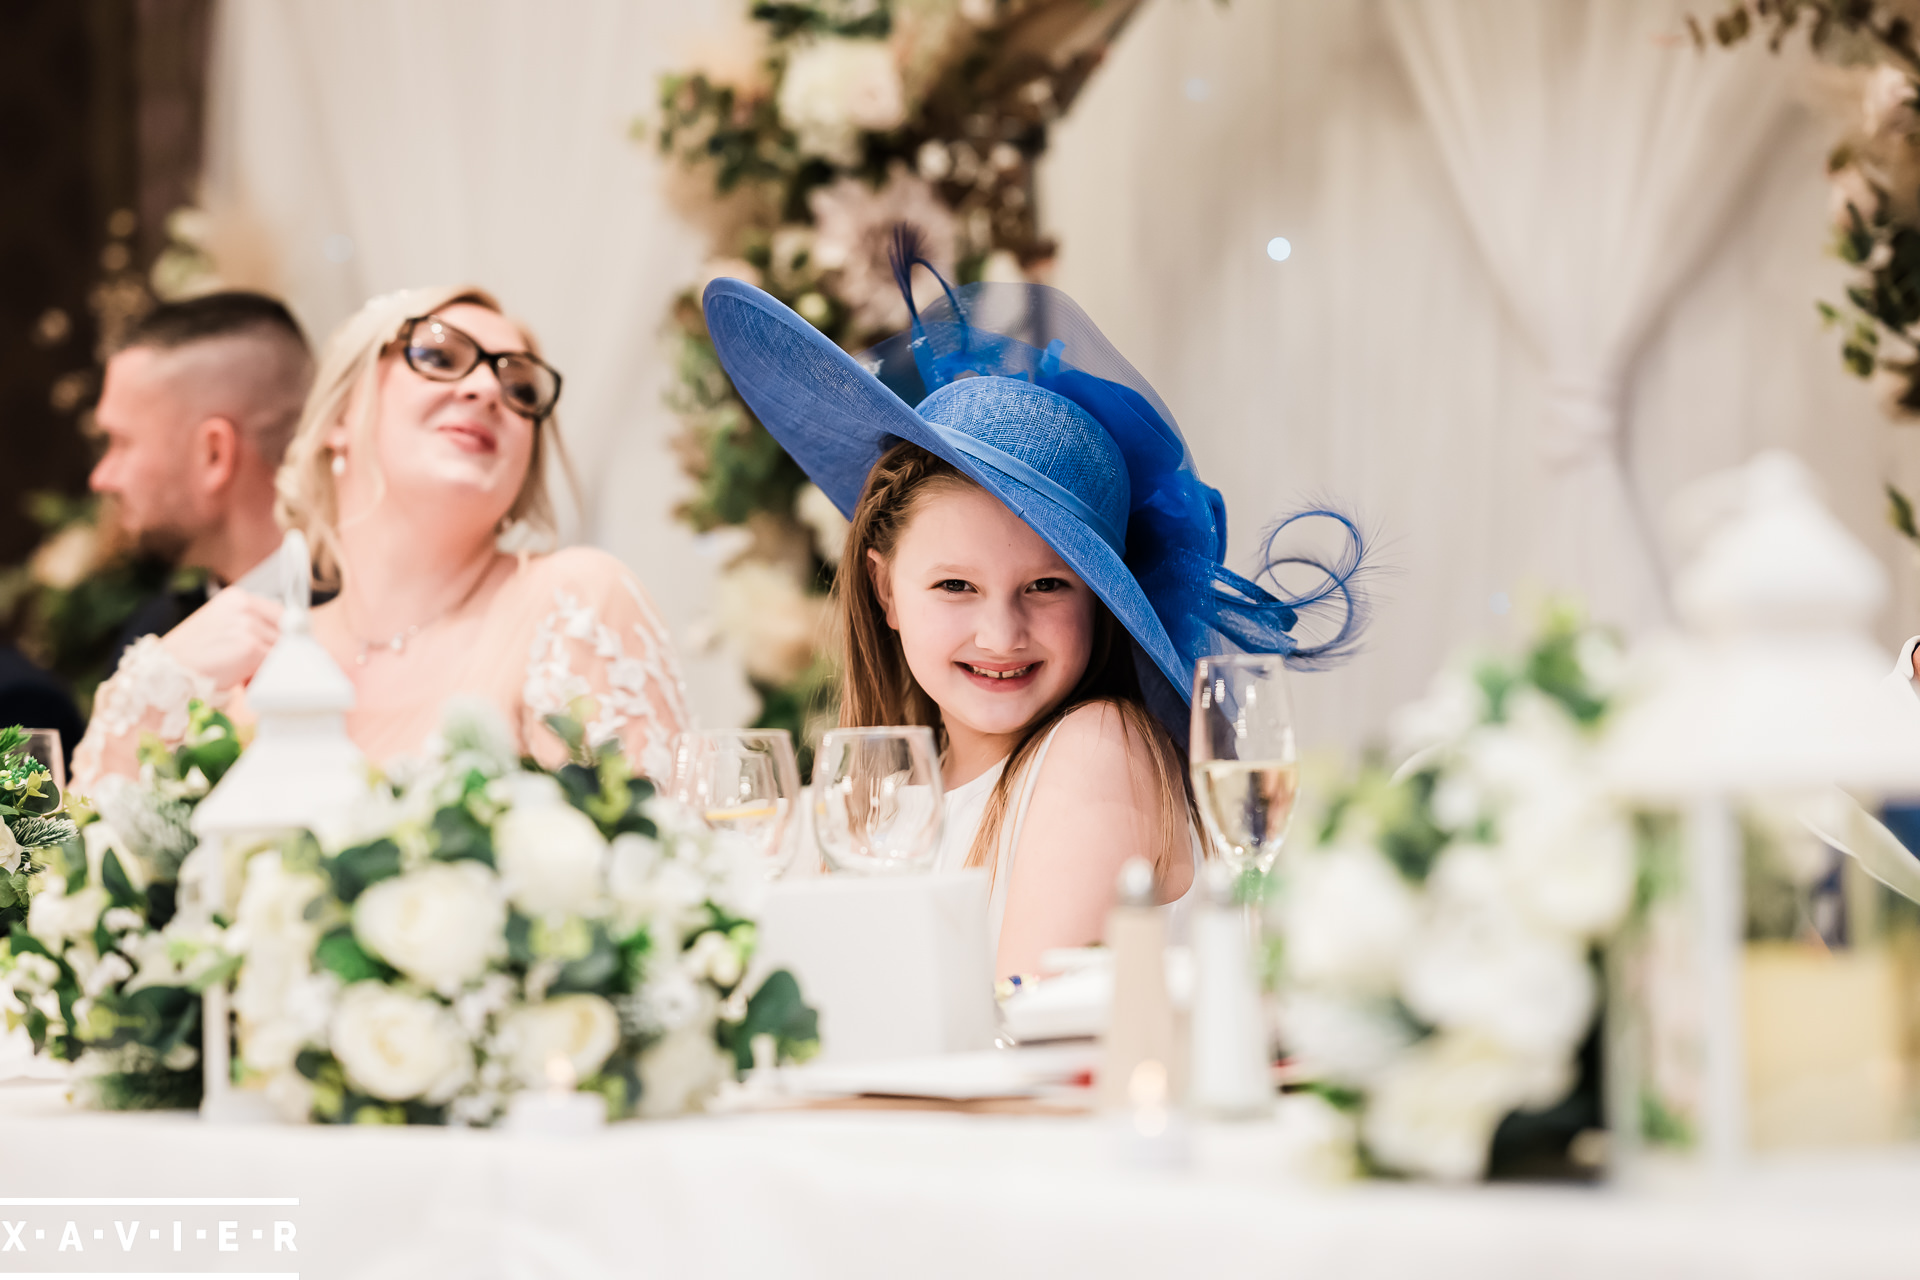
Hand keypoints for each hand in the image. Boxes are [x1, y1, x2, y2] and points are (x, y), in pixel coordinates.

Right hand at [161, 589, 281, 689]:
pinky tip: (242, 681)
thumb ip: (251, 627)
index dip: (283, 636)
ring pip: (281, 650)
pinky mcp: (250, 647)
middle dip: (275, 653)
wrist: (165, 672)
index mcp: (236, 597)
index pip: (280, 614)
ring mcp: (248, 625)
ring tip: (242, 675)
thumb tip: (287, 640)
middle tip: (255, 668)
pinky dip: (263, 676)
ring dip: (268, 666)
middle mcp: (243, 605)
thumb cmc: (191, 656)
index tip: (282, 650)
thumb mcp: (222, 628)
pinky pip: (274, 664)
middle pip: (284, 632)